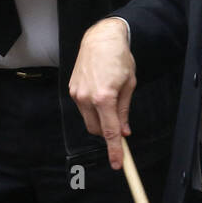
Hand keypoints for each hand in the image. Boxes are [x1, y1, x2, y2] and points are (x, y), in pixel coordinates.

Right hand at [69, 18, 136, 168]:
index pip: (109, 131)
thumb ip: (125, 110)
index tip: (118, 163)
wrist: (101, 39)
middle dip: (108, 131)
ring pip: (89, 120)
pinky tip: (101, 93)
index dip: (114, 149)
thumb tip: (124, 131)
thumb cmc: (119, 58)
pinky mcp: (72, 90)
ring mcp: (76, 94)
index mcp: (104, 97)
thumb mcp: (129, 84)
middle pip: (97, 129)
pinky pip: (83, 108)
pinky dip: (93, 108)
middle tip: (121, 124)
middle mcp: (86, 98)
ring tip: (111, 98)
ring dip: (100, 118)